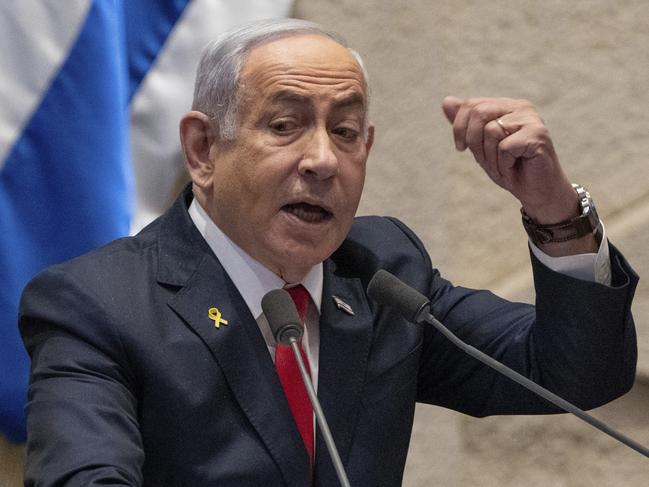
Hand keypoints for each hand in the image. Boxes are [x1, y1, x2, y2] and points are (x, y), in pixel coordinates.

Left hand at [442, 96, 576, 224]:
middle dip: (475, 143)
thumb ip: (465, 124)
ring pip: (491, 130)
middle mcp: (520, 107)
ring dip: (491, 157)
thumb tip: (446, 101)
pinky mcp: (538, 134)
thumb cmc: (509, 168)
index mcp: (506, 106)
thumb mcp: (480, 146)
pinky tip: (516, 167)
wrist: (536, 191)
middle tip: (487, 160)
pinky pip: (505, 146)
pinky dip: (504, 163)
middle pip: (479, 113)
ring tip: (505, 165)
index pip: (471, 105)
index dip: (459, 128)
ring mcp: (531, 119)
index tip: (461, 148)